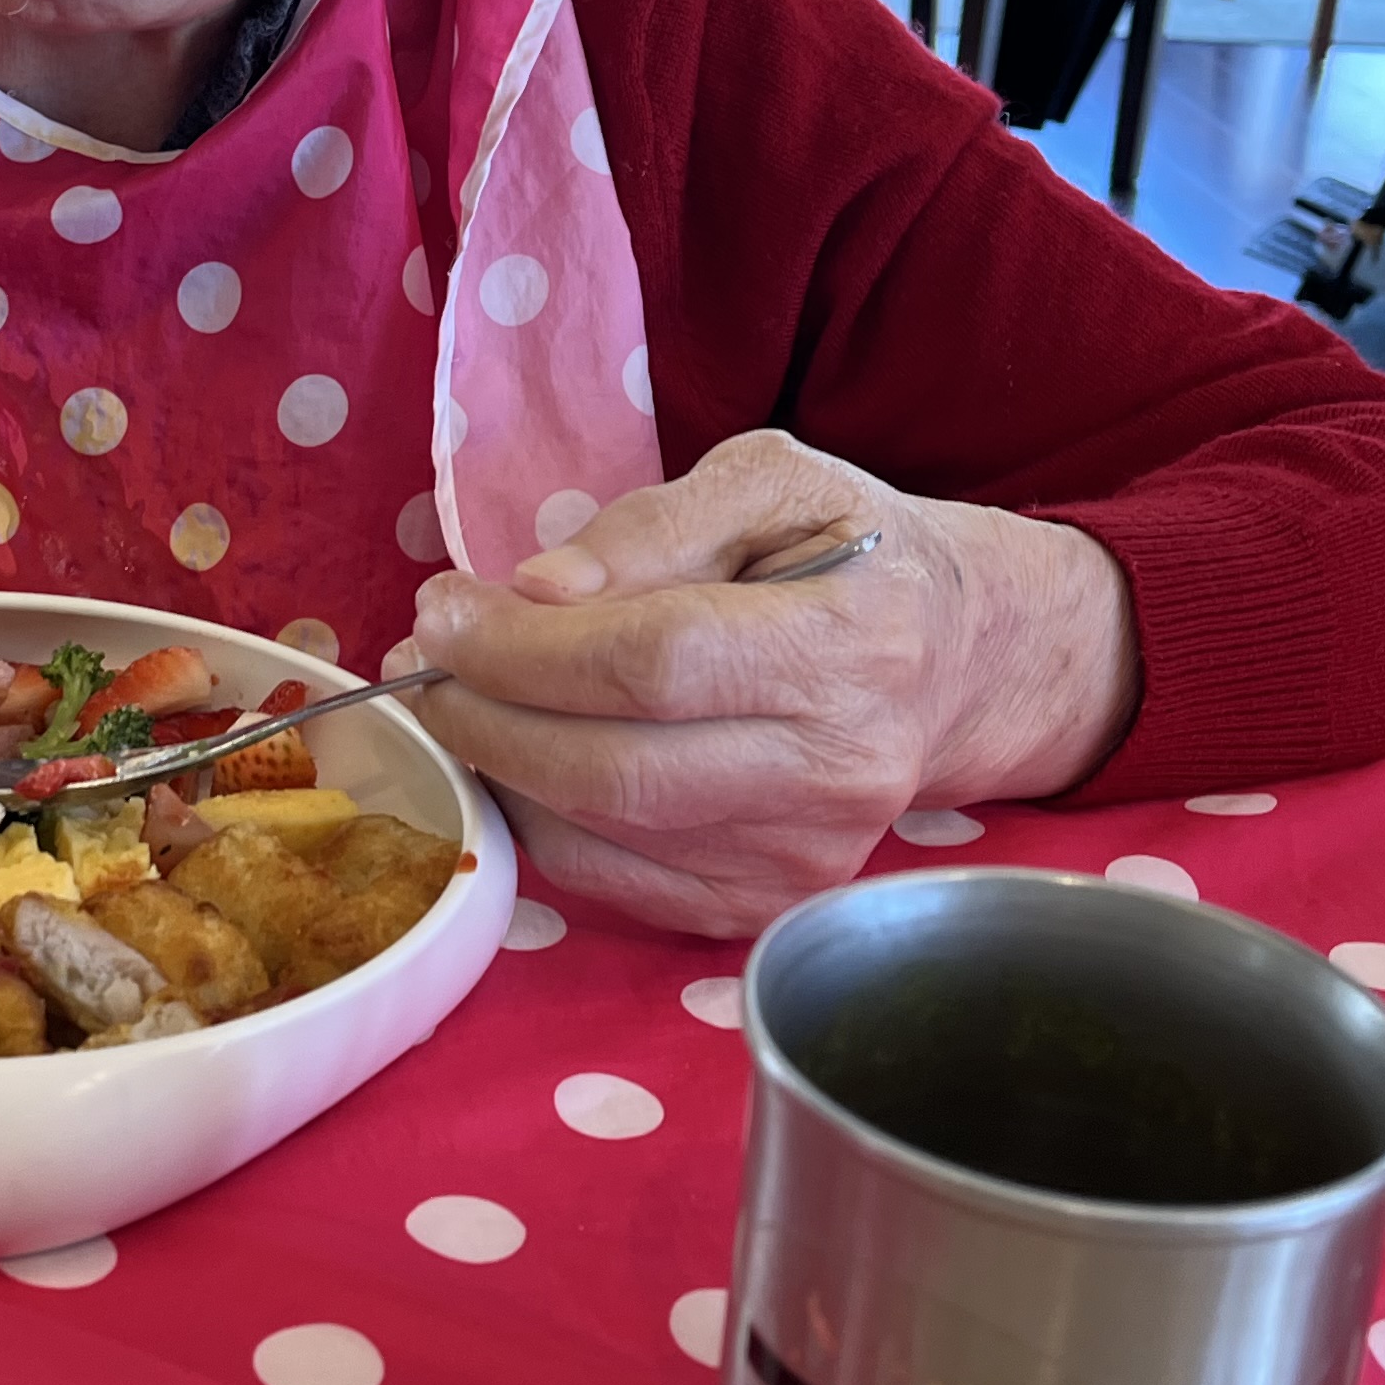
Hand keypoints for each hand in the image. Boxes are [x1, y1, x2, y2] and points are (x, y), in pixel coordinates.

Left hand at [399, 429, 1143, 936]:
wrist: (956, 660)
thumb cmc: (849, 552)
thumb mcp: (772, 478)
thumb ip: (656, 523)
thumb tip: (538, 590)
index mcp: (849, 643)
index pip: (651, 662)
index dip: (522, 646)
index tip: (442, 609)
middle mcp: (839, 769)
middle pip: (612, 766)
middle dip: (485, 712)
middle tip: (427, 657)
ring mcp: (805, 856)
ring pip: (599, 833)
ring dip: (498, 767)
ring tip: (465, 695)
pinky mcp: (765, 906)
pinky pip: (612, 882)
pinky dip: (541, 821)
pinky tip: (527, 756)